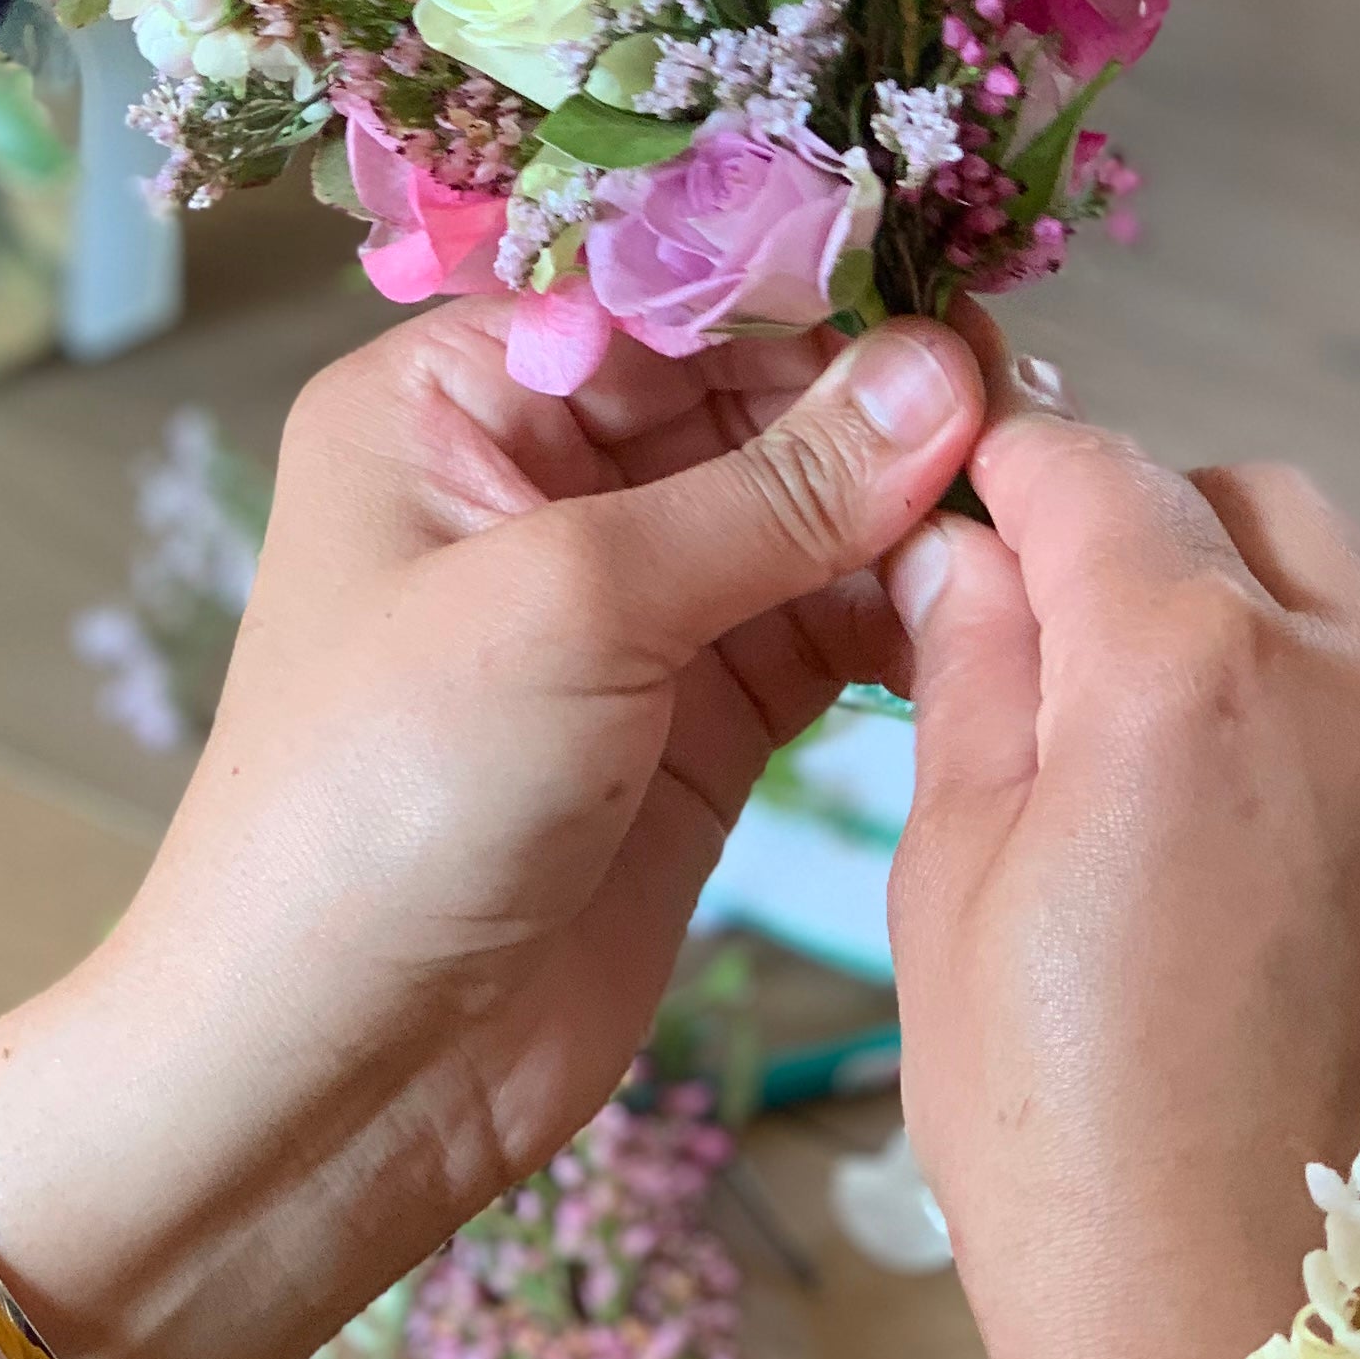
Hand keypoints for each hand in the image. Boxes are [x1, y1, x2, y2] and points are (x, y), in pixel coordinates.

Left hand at [0, 303, 984, 1358]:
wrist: (330, 1076)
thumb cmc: (376, 807)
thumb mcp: (568, 605)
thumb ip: (769, 490)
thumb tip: (940, 371)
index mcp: (445, 402)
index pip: (653, 289)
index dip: (801, 282)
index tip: (950, 289)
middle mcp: (531, 481)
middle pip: (744, 388)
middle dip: (876, 391)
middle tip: (1019, 398)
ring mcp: (621, 609)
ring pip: (802, 507)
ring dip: (908, 499)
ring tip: (1029, 487)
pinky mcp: (694, 723)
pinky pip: (824, 625)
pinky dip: (905, 607)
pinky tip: (990, 588)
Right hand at [886, 373, 1359, 1358]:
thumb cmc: (1072, 1171)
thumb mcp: (953, 904)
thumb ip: (971, 682)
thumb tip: (970, 558)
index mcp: (1191, 672)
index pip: (1087, 466)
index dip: (1005, 477)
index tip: (966, 514)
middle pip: (1248, 508)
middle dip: (1150, 544)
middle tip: (1066, 657)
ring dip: (1268, 655)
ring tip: (1186, 815)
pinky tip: (1294, 915)